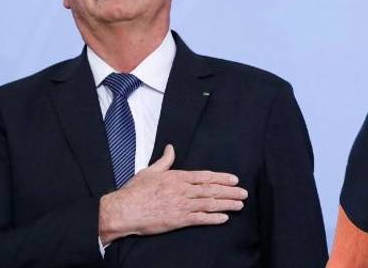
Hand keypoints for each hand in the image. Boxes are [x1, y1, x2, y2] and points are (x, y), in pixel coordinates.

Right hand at [98, 144, 246, 243]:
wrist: (124, 210)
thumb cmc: (135, 192)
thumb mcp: (150, 171)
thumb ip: (164, 161)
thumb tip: (171, 148)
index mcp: (177, 177)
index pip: (205, 176)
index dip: (222, 178)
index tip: (234, 180)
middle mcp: (182, 190)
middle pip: (211, 190)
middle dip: (230, 191)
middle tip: (244, 193)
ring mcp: (181, 205)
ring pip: (209, 204)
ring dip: (226, 204)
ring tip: (239, 205)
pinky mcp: (178, 220)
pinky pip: (200, 219)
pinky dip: (213, 219)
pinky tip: (224, 218)